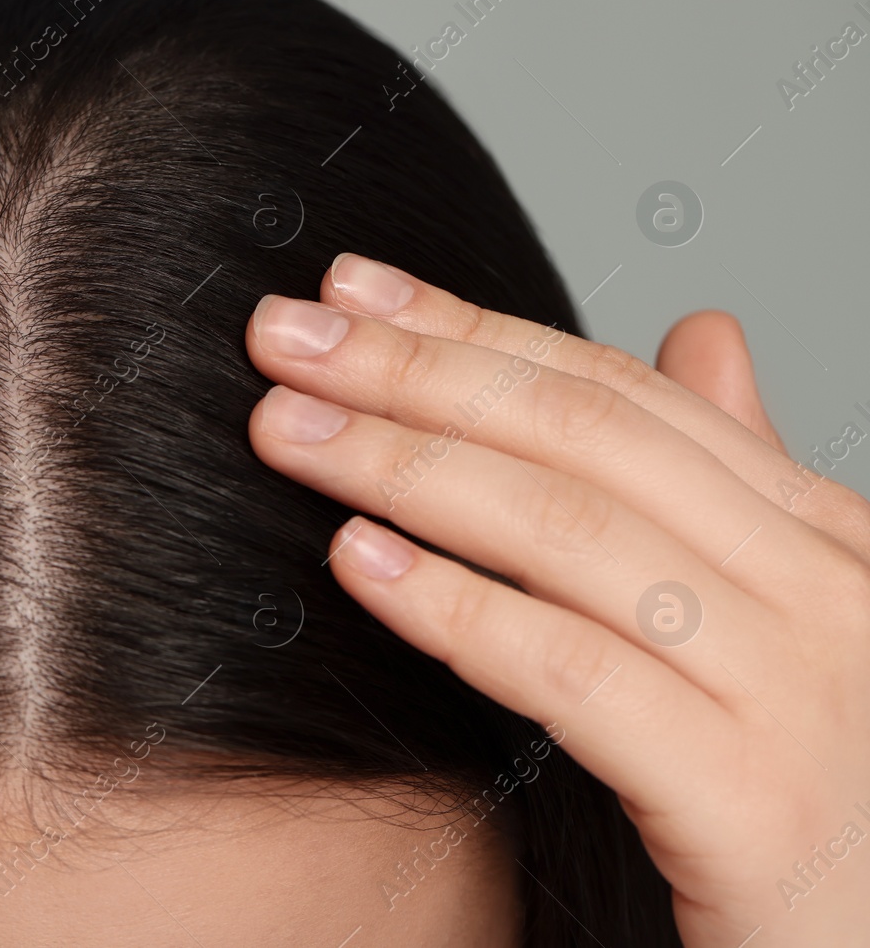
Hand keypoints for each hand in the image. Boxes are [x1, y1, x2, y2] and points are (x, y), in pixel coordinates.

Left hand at [243, 252, 869, 946]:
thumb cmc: (811, 802)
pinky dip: (457, 608)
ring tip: (288, 433)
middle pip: (582, 439)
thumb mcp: (778, 623)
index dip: (472, 329)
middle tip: (282, 339)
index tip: (352, 290)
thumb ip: (731, 490)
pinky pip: (576, 677)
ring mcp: (804, 697)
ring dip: (406, 468)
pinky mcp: (757, 808)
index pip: (619, 394)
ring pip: (569, 535)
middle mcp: (827, 594)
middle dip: (416, 374)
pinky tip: (356, 561)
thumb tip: (702, 333)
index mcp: (824, 536)